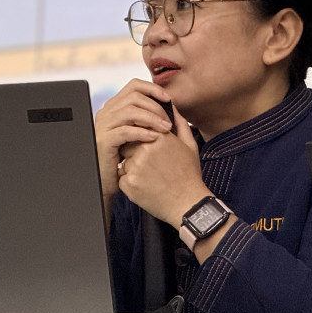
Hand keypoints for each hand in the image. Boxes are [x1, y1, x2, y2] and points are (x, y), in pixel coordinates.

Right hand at [95, 79, 173, 199]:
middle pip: (134, 96)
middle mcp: (106, 112)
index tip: (169, 99)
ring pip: (130, 111)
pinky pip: (125, 131)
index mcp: (115, 106)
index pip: (134, 86)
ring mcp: (103, 126)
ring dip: (152, 118)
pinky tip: (155, 138)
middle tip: (169, 122)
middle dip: (156, 107)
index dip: (153, 89)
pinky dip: (143, 132)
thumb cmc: (128, 156)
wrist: (110, 179)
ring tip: (166, 129)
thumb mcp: (141, 132)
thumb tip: (171, 104)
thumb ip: (151, 117)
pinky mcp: (103, 141)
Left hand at [95, 80, 204, 223]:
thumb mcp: (189, 145)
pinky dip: (131, 182)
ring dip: (132, 167)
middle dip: (135, 152)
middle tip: (152, 165)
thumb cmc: (189, 175)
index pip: (139, 128)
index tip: (150, 147)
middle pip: (128, 143)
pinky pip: (122, 177)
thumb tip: (172, 108)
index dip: (143, 137)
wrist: (187, 203)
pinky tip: (147, 186)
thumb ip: (179, 123)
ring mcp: (135, 166)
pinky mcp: (128, 183)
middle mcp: (146, 149)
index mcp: (160, 137)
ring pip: (124, 161)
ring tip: (151, 177)